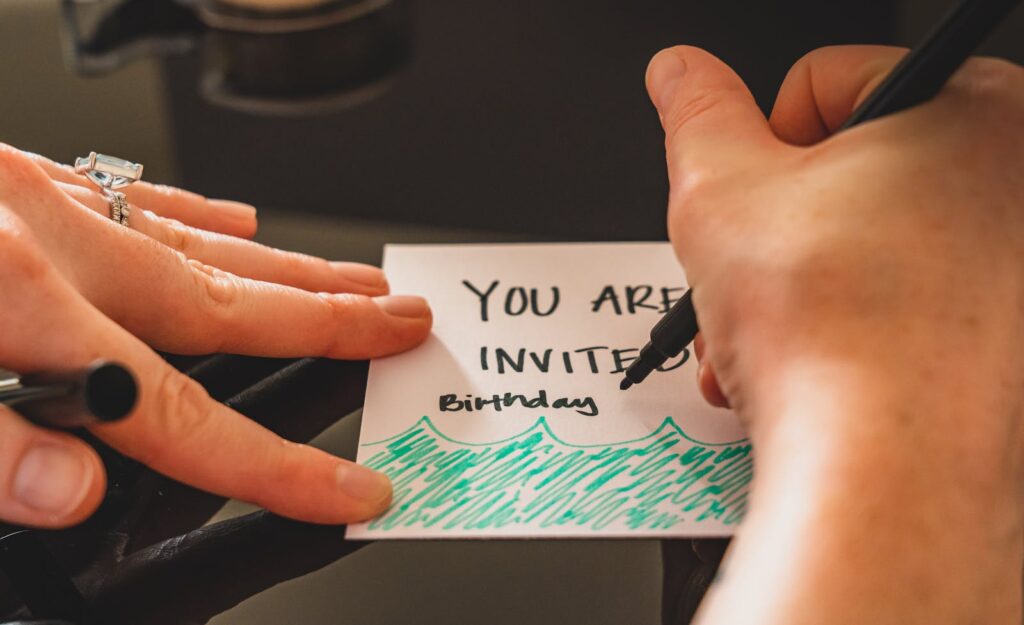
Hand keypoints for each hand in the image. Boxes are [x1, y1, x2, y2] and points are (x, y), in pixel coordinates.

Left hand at [0, 145, 430, 527]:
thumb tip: (75, 498)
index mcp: (24, 303)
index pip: (181, 413)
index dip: (274, 463)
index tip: (349, 488)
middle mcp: (54, 242)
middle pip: (225, 302)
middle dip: (327, 323)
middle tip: (402, 321)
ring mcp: (39, 201)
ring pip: (195, 244)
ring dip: (285, 269)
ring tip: (353, 281)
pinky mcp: (12, 177)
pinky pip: (130, 194)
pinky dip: (193, 211)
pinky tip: (232, 217)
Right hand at [647, 46, 1023, 622]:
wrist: (886, 476)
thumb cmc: (832, 336)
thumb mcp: (717, 192)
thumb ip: (695, 112)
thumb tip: (681, 73)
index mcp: (974, 113)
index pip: (825, 82)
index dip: (758, 145)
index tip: (747, 201)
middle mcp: (1019, 184)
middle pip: (850, 174)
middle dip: (776, 232)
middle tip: (753, 272)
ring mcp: (1019, 268)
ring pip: (871, 247)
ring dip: (796, 288)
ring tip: (767, 334)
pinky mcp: (1007, 340)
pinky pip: (908, 306)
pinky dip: (847, 329)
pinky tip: (810, 366)